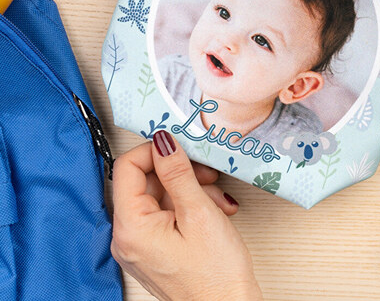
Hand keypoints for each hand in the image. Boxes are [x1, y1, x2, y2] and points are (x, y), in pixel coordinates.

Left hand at [111, 130, 262, 300]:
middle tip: (206, 174)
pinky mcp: (155, 249)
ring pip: (160, 196)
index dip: (153, 151)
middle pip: (145, 181)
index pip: (126, 168)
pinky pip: (166, 214)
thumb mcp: (198, 212)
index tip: (179, 146)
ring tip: (215, 200)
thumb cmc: (215, 273)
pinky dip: (189, 206)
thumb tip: (164, 142)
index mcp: (131, 227)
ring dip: (189, 189)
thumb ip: (177, 173)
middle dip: (178, 172)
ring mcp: (141, 244)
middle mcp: (128, 237)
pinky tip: (212, 211)